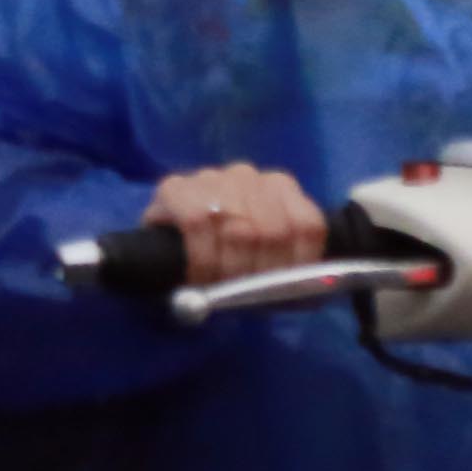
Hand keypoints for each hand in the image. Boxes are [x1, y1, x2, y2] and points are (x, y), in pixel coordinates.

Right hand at [143, 164, 326, 284]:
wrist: (157, 251)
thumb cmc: (218, 258)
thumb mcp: (262, 264)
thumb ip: (289, 271)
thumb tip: (315, 291)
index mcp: (279, 187)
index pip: (307, 225)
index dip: (299, 264)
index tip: (283, 291)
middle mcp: (247, 176)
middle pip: (274, 229)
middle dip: (261, 272)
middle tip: (247, 295)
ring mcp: (211, 177)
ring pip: (239, 228)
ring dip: (232, 270)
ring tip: (221, 288)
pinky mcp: (175, 186)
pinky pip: (198, 223)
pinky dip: (202, 258)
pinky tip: (198, 275)